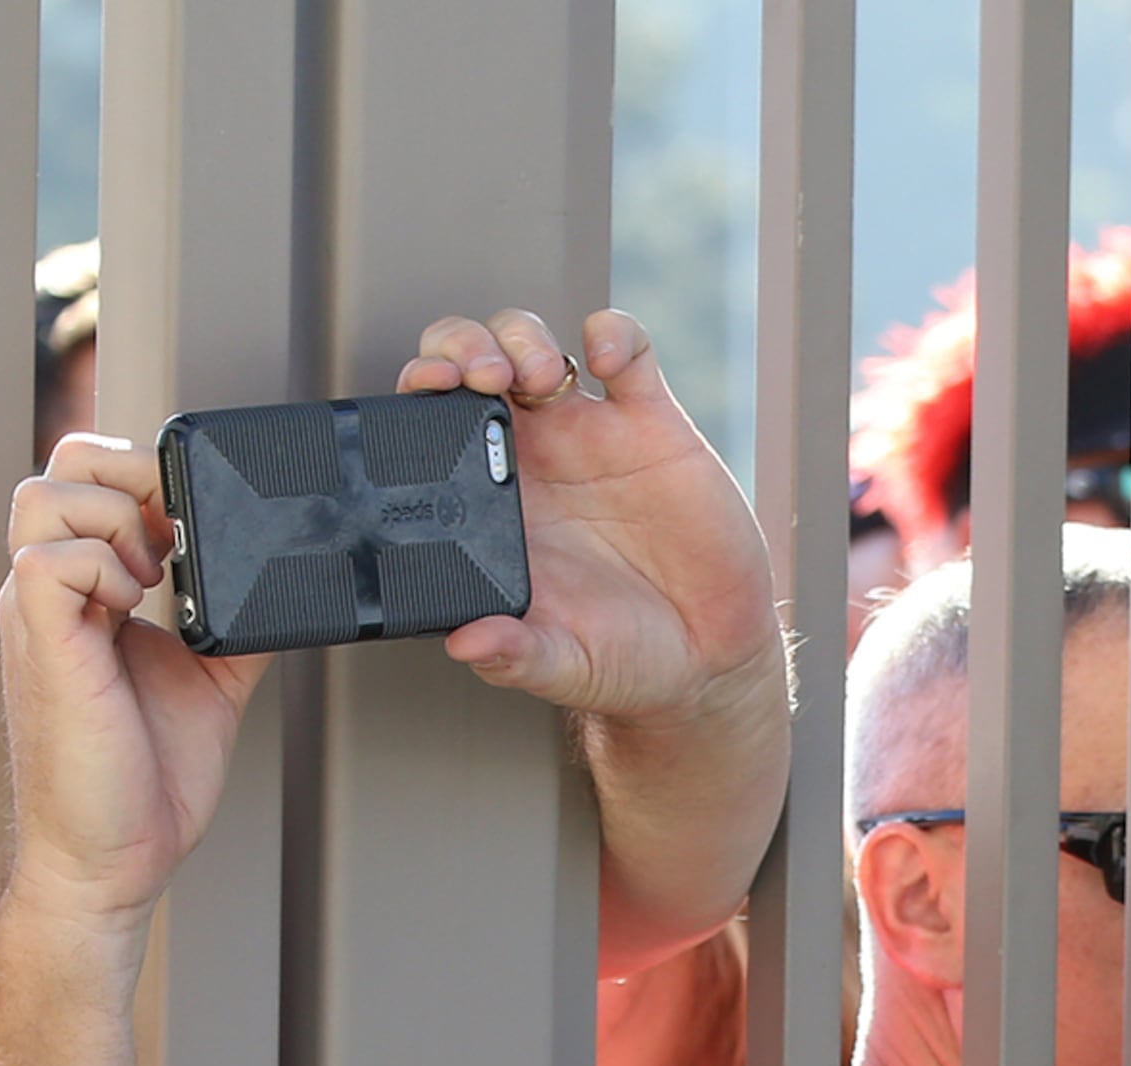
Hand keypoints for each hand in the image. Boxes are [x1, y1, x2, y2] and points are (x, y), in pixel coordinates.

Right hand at [0, 438, 269, 927]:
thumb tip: (286, 586)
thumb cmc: (146, 782)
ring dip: (118, 519)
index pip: (94, 480)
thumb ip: (238, 621)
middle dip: (132, 473)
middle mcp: (54, 592)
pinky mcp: (42, 644)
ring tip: (155, 581)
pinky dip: (103, 567)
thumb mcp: (212, 678)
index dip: (148, 475)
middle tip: (179, 536)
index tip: (198, 524)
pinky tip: (134, 609)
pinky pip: (49, 559)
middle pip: (62, 463)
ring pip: (46, 495)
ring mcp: (39, 614)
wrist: (114, 859)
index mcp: (86, 590)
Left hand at [401, 310, 784, 739]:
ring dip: (524, 338)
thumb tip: (464, 642)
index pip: (433, 426)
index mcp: (492, 506)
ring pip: (536, 345)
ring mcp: (590, 433)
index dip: (423, 393)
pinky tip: (608, 355)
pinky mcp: (652, 422)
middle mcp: (533, 459)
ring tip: (539, 373)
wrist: (708, 658)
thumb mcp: (563, 666)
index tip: (426, 392)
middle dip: (463, 347)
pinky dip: (614, 334)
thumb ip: (513, 655)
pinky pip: (627, 351)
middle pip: (474, 364)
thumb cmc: (623, 661)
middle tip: (480, 375)